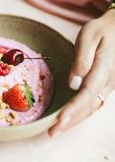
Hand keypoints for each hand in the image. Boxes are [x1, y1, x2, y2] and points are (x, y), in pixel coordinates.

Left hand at [49, 9, 114, 135]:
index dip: (73, 109)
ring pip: (92, 108)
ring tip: (56, 130)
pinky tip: (69, 119)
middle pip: (89, 107)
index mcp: (104, 69)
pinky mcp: (106, 87)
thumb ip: (82, 59)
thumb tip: (73, 84)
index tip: (59, 121)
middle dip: (70, 121)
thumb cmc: (102, 30)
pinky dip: (81, 114)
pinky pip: (93, 104)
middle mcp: (109, 82)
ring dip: (74, 121)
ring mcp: (109, 86)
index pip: (87, 94)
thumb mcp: (89, 36)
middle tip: (51, 132)